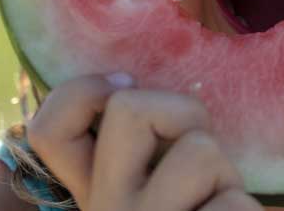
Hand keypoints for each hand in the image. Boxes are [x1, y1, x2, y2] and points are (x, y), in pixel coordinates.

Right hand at [26, 73, 261, 210]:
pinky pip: (234, 205)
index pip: (49, 128)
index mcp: (93, 197)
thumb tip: (128, 85)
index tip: (124, 88)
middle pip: (132, 108)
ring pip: (199, 151)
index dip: (83, 91)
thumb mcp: (159, 192)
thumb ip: (140, 154)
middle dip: (183, 117)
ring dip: (227, 179)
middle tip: (199, 164)